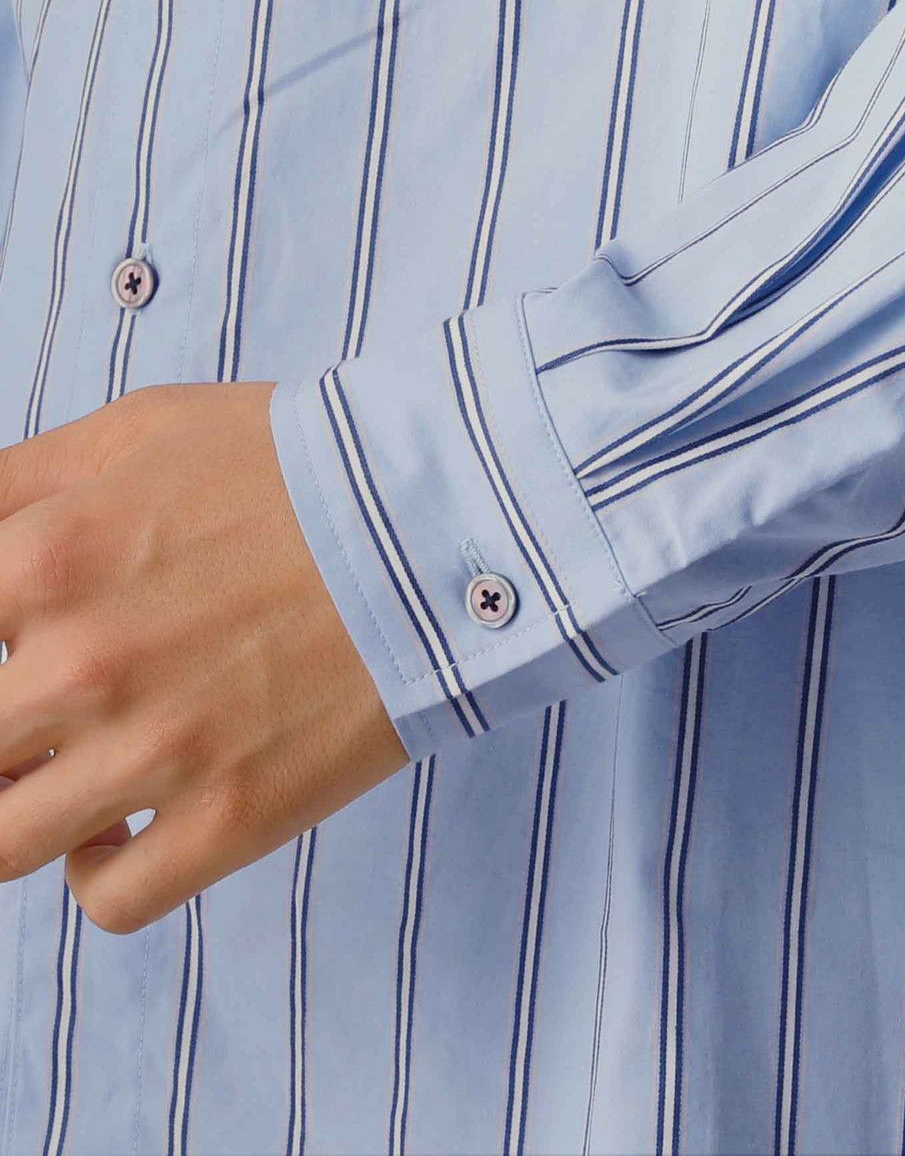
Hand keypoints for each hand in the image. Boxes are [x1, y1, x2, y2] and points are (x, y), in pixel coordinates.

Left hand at [0, 383, 407, 932]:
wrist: (435, 520)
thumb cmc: (292, 465)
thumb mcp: (137, 431)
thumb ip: (14, 482)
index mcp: (43, 562)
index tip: (25, 646)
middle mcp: (80, 667)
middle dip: (4, 727)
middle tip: (45, 709)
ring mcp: (158, 754)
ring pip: (1, 844)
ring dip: (21, 811)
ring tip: (68, 777)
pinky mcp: (233, 818)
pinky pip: (111, 899)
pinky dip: (98, 872)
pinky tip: (124, 825)